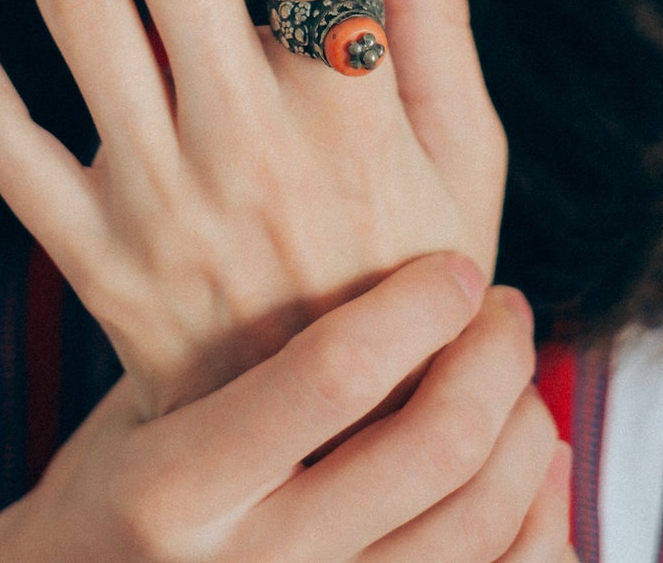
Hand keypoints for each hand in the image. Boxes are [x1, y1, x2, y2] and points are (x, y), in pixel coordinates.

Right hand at [0, 257, 570, 562]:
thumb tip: (291, 138)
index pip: (330, 376)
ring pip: (478, 530)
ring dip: (526, 434)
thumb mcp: (137, 392)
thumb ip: (217, 312)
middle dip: (494, 361)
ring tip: (517, 377)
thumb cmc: (121, 476)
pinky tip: (536, 467)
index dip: (415, 307)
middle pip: (430, 450)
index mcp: (174, 484)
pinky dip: (540, 527)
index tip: (456, 267)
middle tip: (503, 310)